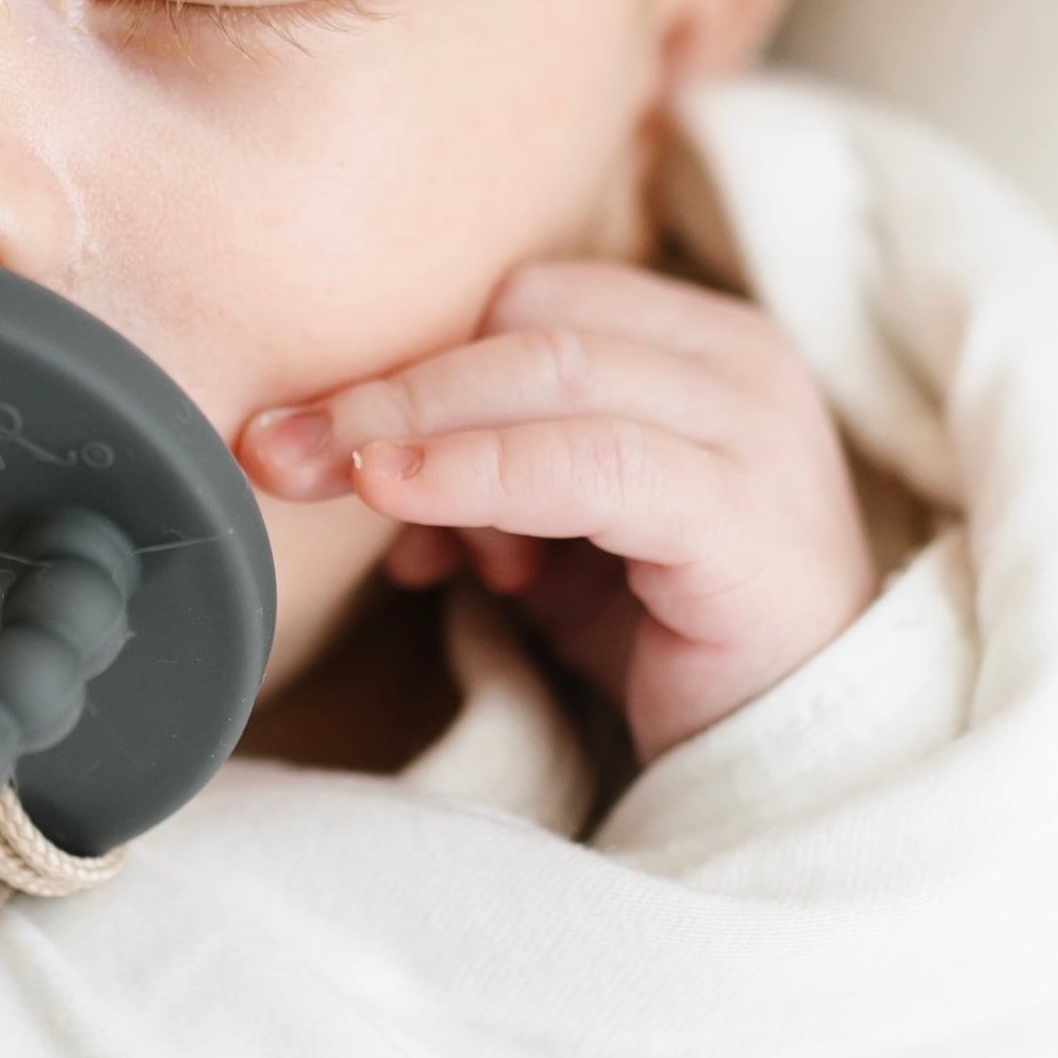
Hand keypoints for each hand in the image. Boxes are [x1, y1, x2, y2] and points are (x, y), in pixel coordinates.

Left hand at [238, 260, 878, 763]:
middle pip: (528, 321)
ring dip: (415, 423)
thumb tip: (354, 465)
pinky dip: (482, 473)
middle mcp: (740, 360)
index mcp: (694, 341)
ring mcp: (760, 431)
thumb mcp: (552, 536)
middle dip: (385, 385)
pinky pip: (593, 464)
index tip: (304, 433)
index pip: (526, 296)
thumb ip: (475, 476)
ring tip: (320, 479)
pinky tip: (404, 506)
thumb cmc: (665, 639)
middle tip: (272, 446)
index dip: (411, 353)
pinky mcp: (752, 517)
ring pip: (552, 372)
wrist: (785, 761)